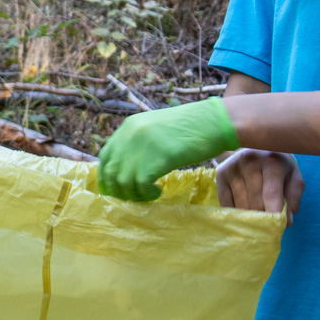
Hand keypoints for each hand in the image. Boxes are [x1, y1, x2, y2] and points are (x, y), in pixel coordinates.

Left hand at [95, 97, 239, 202]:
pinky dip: (146, 194)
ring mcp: (142, 145)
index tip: (117, 190)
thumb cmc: (191, 129)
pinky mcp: (157, 157)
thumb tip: (126, 169)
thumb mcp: (157, 130)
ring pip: (123, 181)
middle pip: (110, 170)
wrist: (214, 122)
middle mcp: (130, 134)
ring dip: (134, 194)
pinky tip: (157, 192)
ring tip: (149, 194)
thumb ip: (139, 144)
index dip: (107, 176)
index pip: (106, 156)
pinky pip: (140, 184)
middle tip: (133, 197)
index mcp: (129, 126)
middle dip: (119, 190)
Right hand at [217, 149, 304, 214]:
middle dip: (263, 216)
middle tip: (268, 220)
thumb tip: (287, 222)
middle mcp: (250, 161)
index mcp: (272, 161)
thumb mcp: (293, 178)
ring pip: (241, 206)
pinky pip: (227, 204)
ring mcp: (233, 167)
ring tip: (257, 211)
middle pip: (255, 203)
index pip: (271, 193)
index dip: (273, 213)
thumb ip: (293, 199)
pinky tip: (244, 205)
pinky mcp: (221, 173)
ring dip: (250, 215)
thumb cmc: (279, 166)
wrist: (257, 144)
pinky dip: (237, 211)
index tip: (275, 228)